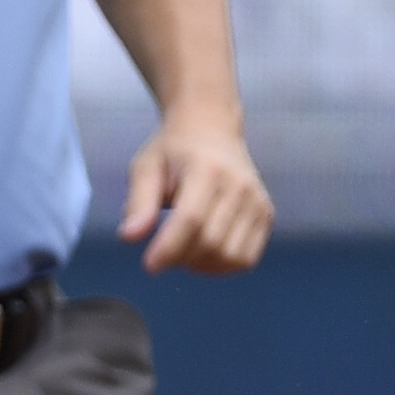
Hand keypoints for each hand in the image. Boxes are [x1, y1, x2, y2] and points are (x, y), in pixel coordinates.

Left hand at [118, 108, 272, 276]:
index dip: (169, 248)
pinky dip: (223, 267)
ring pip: (231, 256)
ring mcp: (257, 200)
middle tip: (162, 253)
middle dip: (181, 258)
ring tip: (183, 251)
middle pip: (211, 242)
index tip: (149, 265)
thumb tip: (129, 238)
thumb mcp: (146, 167)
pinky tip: (204, 255)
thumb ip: (139, 202)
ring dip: (202, 266)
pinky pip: (247, 258)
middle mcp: (238, 185)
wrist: (212, 127)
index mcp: (206, 169)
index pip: (191, 219)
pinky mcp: (266, 214)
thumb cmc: (174, 150)